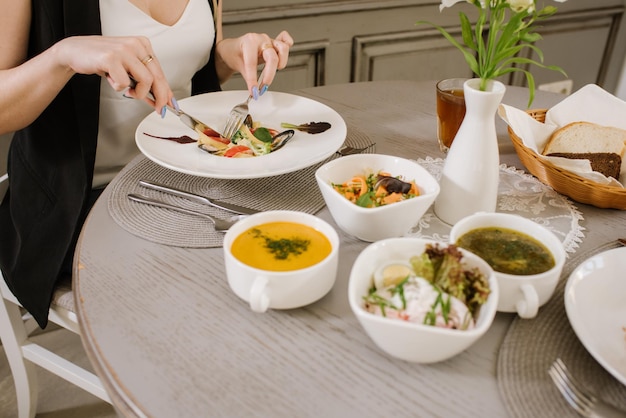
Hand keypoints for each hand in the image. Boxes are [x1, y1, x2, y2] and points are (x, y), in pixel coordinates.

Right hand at [55, 36, 173, 111]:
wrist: (75, 51)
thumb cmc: (102, 60)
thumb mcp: (127, 69)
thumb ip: (143, 81)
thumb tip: (160, 100)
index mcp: (143, 44)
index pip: (160, 72)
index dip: (166, 91)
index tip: (170, 104)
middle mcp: (136, 45)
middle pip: (157, 77)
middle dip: (160, 97)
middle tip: (158, 109)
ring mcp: (124, 50)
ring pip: (145, 81)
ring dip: (137, 93)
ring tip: (127, 90)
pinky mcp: (111, 58)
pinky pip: (124, 83)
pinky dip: (118, 87)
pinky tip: (110, 78)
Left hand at [217, 30, 293, 97]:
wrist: (233, 48)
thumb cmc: (234, 53)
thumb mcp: (238, 65)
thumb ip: (248, 78)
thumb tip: (255, 90)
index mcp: (249, 42)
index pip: (253, 62)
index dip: (253, 79)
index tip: (253, 90)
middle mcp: (261, 39)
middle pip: (272, 57)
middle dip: (269, 74)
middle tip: (264, 86)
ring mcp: (269, 40)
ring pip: (283, 48)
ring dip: (282, 62)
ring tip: (275, 71)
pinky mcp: (275, 43)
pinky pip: (285, 40)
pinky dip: (288, 44)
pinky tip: (284, 55)